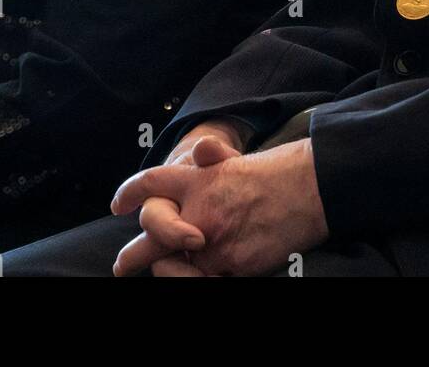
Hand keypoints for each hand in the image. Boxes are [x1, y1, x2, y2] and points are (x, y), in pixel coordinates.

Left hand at [111, 138, 328, 277]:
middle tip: (123, 265)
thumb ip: (214, 157)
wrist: (309, 188)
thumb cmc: (278, 172)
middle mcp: (199, 211)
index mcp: (197, 180)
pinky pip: (204, 280)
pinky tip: (194, 278)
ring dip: (163, 271)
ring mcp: (214, 241)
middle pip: (153, 231)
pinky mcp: (233, 265)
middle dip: (134, 253)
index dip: (131, 193)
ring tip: (157, 272)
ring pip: (174, 265)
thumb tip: (200, 148)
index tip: (118, 204)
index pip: (152, 183)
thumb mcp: (239, 159)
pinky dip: (197, 280)